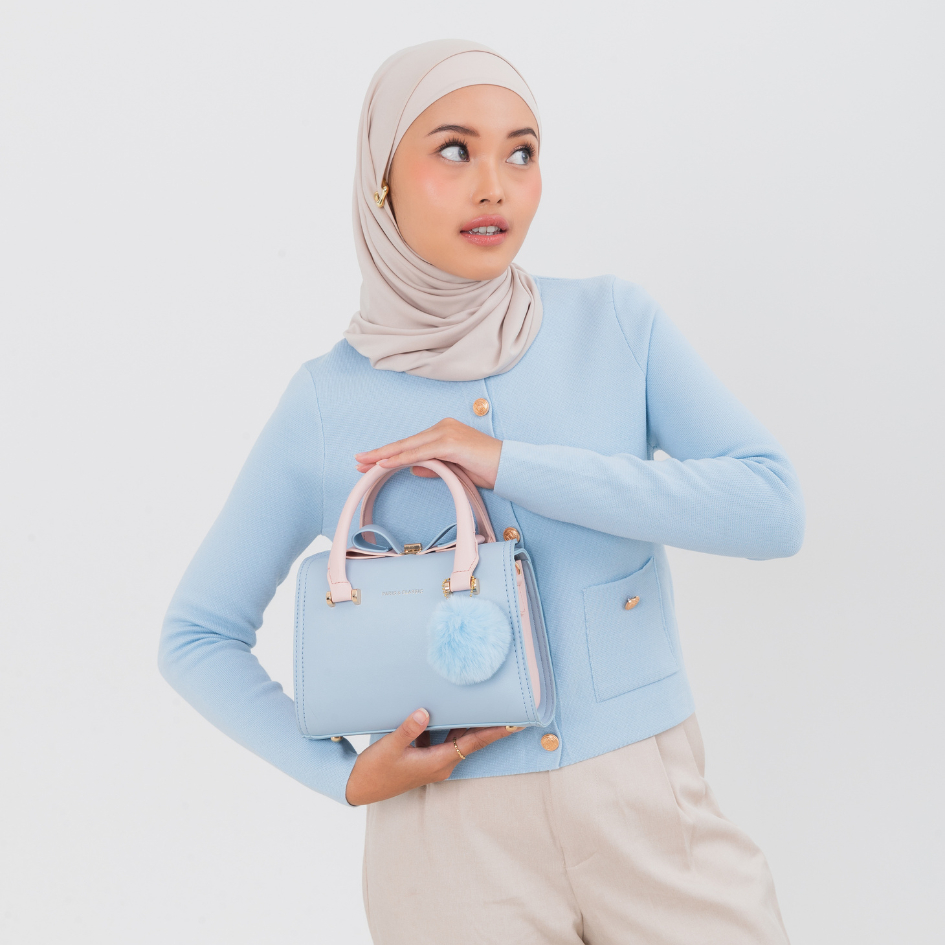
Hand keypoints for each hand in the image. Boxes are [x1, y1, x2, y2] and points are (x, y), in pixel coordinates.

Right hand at [344, 708, 522, 805]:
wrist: (359, 788)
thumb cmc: (375, 771)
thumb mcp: (390, 748)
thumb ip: (408, 729)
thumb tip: (424, 712)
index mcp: (438, 762)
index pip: (473, 743)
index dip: (495, 732)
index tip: (515, 724)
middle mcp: (441, 763)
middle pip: (470, 739)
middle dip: (487, 722)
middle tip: (504, 703)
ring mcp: (434, 761)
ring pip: (456, 737)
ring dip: (466, 721)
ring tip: (481, 701)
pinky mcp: (425, 758)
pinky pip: (442, 738)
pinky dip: (447, 724)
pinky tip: (445, 708)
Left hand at [354, 418, 501, 489]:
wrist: (510, 467)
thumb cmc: (487, 469)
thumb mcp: (455, 470)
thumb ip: (434, 466)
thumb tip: (413, 468)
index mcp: (444, 432)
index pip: (410, 444)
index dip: (389, 453)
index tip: (369, 462)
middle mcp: (443, 427)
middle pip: (405, 442)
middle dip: (380, 453)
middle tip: (358, 461)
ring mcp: (446, 433)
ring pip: (408, 446)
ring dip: (384, 456)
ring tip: (365, 463)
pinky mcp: (450, 442)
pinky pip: (420, 453)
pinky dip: (400, 459)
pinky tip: (385, 464)